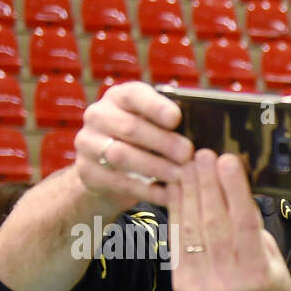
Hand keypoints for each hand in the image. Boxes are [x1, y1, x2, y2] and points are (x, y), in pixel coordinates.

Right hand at [74, 81, 193, 212]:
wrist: (108, 170)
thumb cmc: (145, 142)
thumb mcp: (155, 126)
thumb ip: (171, 124)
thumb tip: (203, 128)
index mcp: (120, 97)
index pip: (134, 95)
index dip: (155, 107)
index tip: (176, 118)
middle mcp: (99, 115)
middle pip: (130, 127)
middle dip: (162, 142)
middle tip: (187, 154)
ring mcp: (88, 143)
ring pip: (122, 155)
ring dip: (155, 167)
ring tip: (180, 176)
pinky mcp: (87, 171)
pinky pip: (118, 181)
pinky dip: (146, 190)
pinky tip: (168, 195)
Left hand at [168, 151, 290, 290]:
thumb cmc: (273, 289)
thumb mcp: (270, 255)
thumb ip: (249, 225)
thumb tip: (231, 185)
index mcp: (256, 274)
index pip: (242, 223)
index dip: (233, 189)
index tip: (227, 159)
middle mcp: (227, 281)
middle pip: (212, 223)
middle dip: (206, 184)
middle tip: (202, 153)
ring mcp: (201, 286)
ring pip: (191, 230)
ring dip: (187, 193)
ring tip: (187, 165)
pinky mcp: (183, 287)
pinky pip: (178, 243)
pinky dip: (176, 213)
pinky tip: (176, 191)